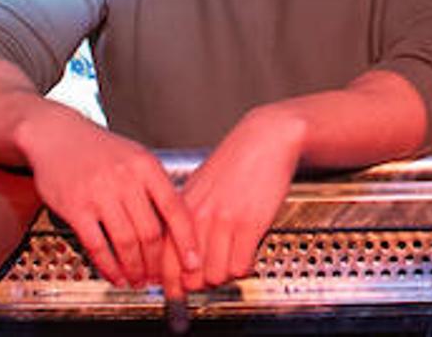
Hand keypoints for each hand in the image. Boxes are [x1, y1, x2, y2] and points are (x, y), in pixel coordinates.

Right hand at [16, 107, 199, 292]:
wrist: (56, 134)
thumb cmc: (99, 149)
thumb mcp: (135, 157)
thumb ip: (155, 187)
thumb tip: (178, 225)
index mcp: (146, 166)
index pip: (176, 209)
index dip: (187, 241)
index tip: (193, 263)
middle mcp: (125, 179)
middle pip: (151, 232)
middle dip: (157, 263)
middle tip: (160, 278)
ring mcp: (99, 193)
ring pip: (125, 242)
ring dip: (134, 268)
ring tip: (139, 280)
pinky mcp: (76, 207)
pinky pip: (97, 245)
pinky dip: (109, 266)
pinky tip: (115, 276)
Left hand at [178, 105, 302, 290]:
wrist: (266, 139)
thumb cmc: (236, 162)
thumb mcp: (200, 187)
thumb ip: (188, 217)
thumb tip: (177, 251)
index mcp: (182, 209)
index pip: (164, 260)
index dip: (170, 284)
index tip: (177, 293)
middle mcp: (199, 217)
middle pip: (189, 276)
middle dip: (199, 284)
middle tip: (208, 278)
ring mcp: (224, 222)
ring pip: (215, 276)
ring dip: (224, 277)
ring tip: (231, 263)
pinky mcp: (250, 224)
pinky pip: (241, 267)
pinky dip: (244, 268)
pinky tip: (247, 255)